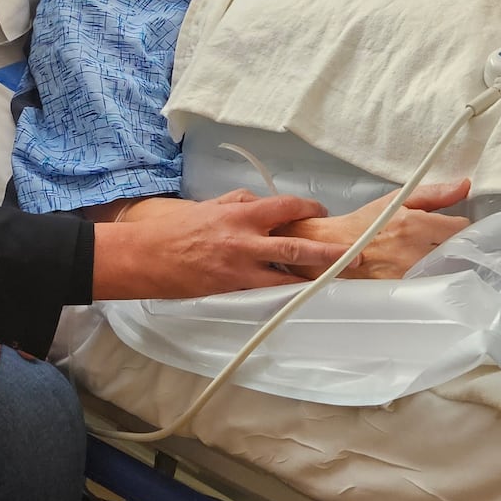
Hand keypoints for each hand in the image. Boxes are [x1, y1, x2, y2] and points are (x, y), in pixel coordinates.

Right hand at [90, 189, 379, 301]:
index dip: (308, 207)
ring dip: (314, 279)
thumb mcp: (210, 206)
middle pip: (298, 246)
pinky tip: (301, 295)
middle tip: (355, 256)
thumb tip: (263, 205)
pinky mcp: (232, 291)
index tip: (320, 210)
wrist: (145, 257)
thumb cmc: (175, 230)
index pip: (286, 207)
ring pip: (288, 276)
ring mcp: (240, 270)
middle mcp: (245, 241)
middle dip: (330, 253)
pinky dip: (285, 293)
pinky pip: (267, 292)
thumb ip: (239, 204)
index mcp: (240, 214)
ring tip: (338, 281)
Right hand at [281, 178, 470, 279]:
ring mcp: (408, 276)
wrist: (332, 249)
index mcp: (413, 225)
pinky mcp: (402, 292)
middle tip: (441, 243)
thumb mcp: (396, 200)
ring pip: (447, 270)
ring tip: (431, 258)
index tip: (451, 228)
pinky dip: (431, 279)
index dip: (459, 227)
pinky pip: (430, 286)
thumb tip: (464, 186)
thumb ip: (434, 193)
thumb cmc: (364, 225)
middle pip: (458, 252)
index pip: (461, 228)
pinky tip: (422, 273)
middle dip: (454, 246)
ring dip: (444, 264)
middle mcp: (413, 252)